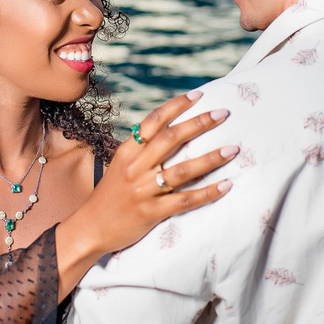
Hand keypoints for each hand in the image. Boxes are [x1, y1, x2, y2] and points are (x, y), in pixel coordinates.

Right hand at [75, 90, 236, 255]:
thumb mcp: (120, 166)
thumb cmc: (110, 196)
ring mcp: (143, 190)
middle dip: (200, 124)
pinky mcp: (151, 212)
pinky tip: (226, 185)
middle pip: (171, 139)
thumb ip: (142, 150)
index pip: (154, 121)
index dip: (177, 106)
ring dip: (211, 158)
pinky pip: (184, 201)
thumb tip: (170, 132)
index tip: (199, 95)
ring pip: (182, 170)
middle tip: (224, 114)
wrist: (90, 228)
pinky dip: (207, 192)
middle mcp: (135, 167)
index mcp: (128, 152)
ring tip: (233, 149)